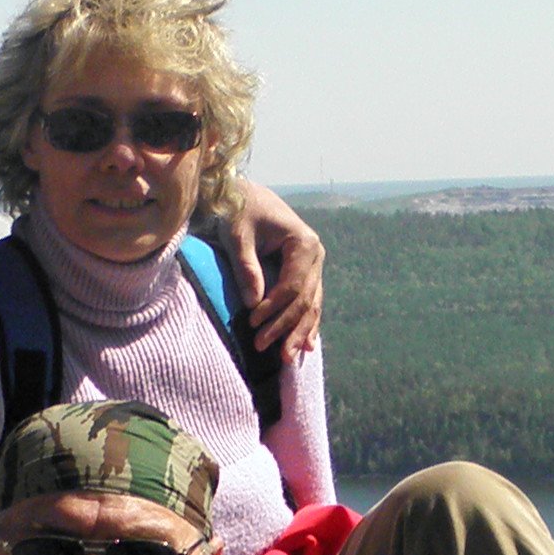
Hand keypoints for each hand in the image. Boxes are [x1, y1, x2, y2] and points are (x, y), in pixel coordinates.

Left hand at [227, 181, 325, 354]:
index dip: (275, 308)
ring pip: (311, 305)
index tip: (253, 323)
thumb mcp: (238, 236)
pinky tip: (307, 347)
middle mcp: (316, 255)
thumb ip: (247, 268)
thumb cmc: (239, 212)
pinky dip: (307, 324)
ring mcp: (314, 265)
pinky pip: (309, 302)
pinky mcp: (306, 272)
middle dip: (286, 327)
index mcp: (304, 243)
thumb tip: (254, 304)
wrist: (246, 196)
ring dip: (298, 332)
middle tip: (265, 348)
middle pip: (305, 300)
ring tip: (286, 358)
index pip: (293, 285)